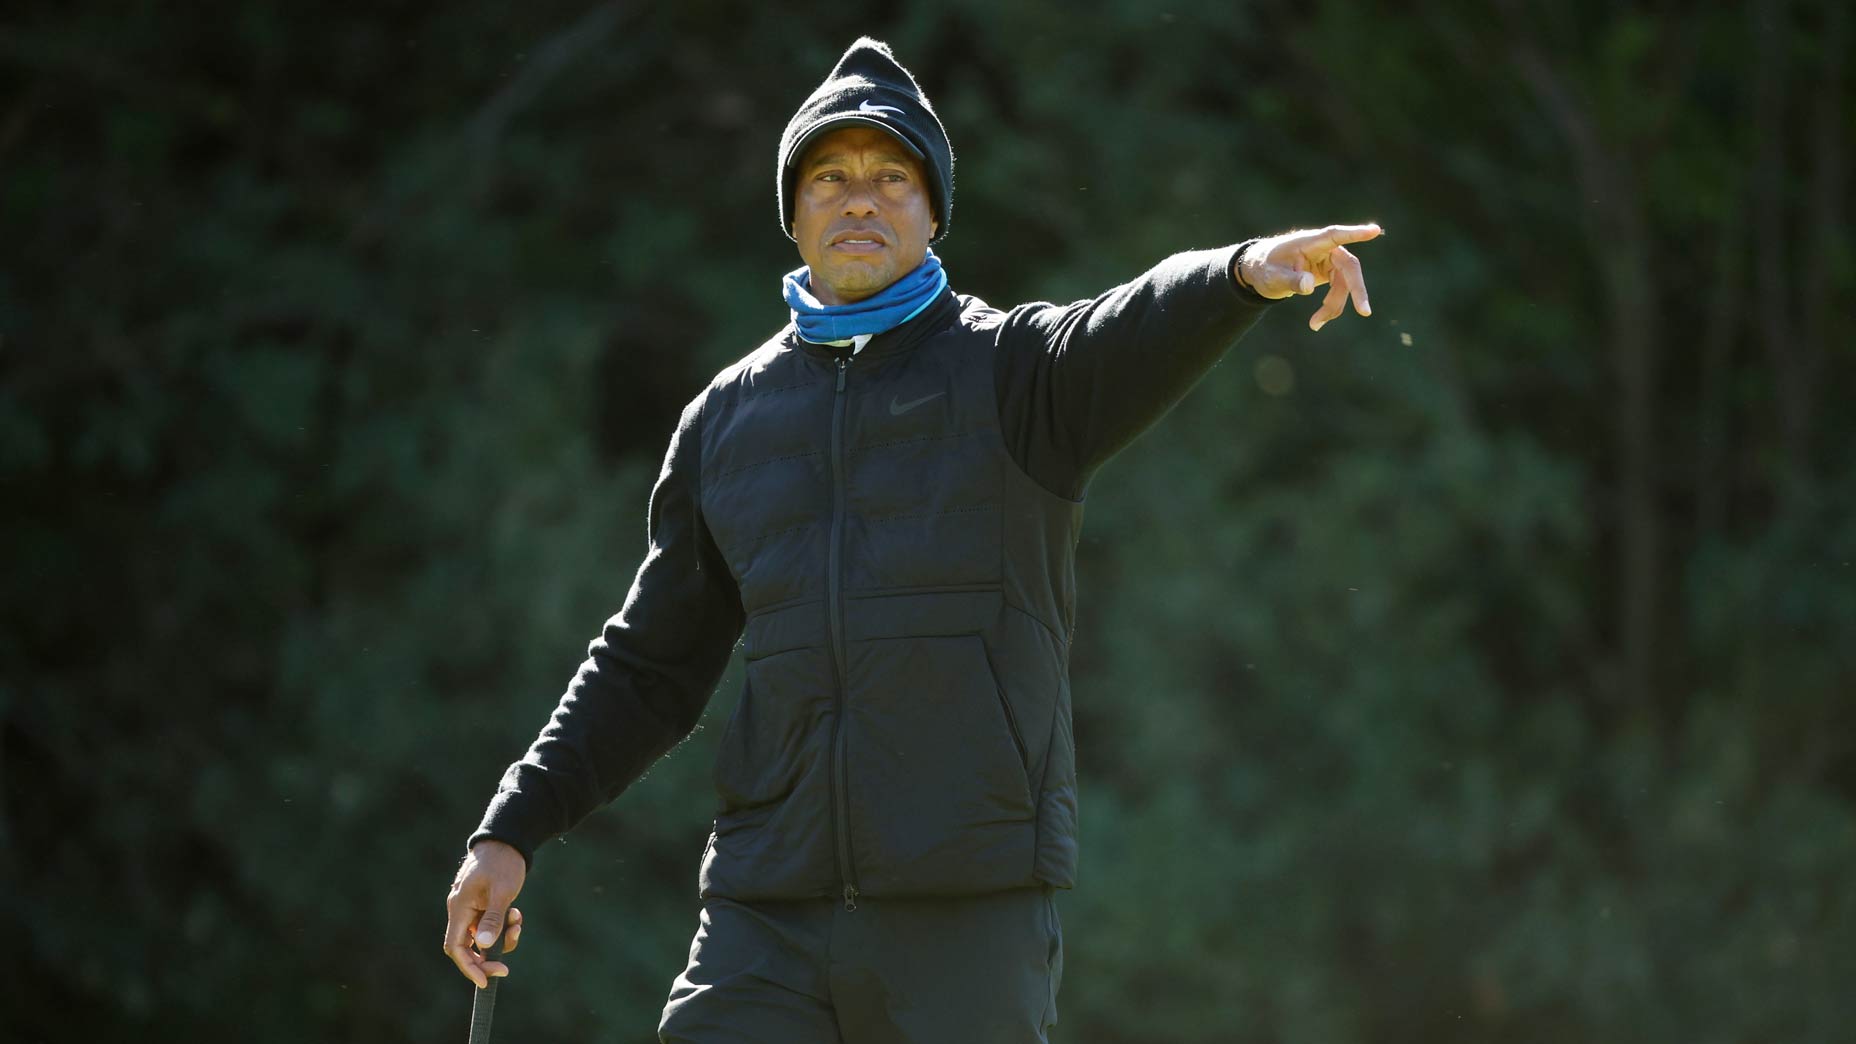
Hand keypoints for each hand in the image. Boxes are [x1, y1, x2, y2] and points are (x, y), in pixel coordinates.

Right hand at [443, 839, 527, 988]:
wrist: (507, 840)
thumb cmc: (503, 862)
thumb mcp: (502, 891)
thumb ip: (492, 918)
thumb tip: (483, 945)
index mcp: (459, 907)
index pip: (455, 947)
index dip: (468, 966)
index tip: (485, 980)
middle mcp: (460, 910)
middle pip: (467, 947)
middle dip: (486, 959)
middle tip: (505, 969)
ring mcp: (470, 908)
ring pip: (481, 937)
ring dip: (501, 938)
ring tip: (518, 921)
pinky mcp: (481, 906)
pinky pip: (489, 926)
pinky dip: (503, 926)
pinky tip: (516, 913)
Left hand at [1235, 224, 1382, 330]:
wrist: (1263, 271)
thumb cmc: (1266, 267)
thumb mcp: (1273, 276)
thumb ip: (1291, 279)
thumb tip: (1310, 286)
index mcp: (1310, 242)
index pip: (1335, 235)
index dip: (1354, 233)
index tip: (1374, 230)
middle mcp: (1325, 249)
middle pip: (1348, 266)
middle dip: (1356, 290)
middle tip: (1364, 311)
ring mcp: (1330, 261)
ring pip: (1344, 284)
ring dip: (1334, 306)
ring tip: (1315, 325)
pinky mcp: (1331, 273)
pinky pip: (1339, 291)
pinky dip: (1331, 307)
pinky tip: (1318, 322)